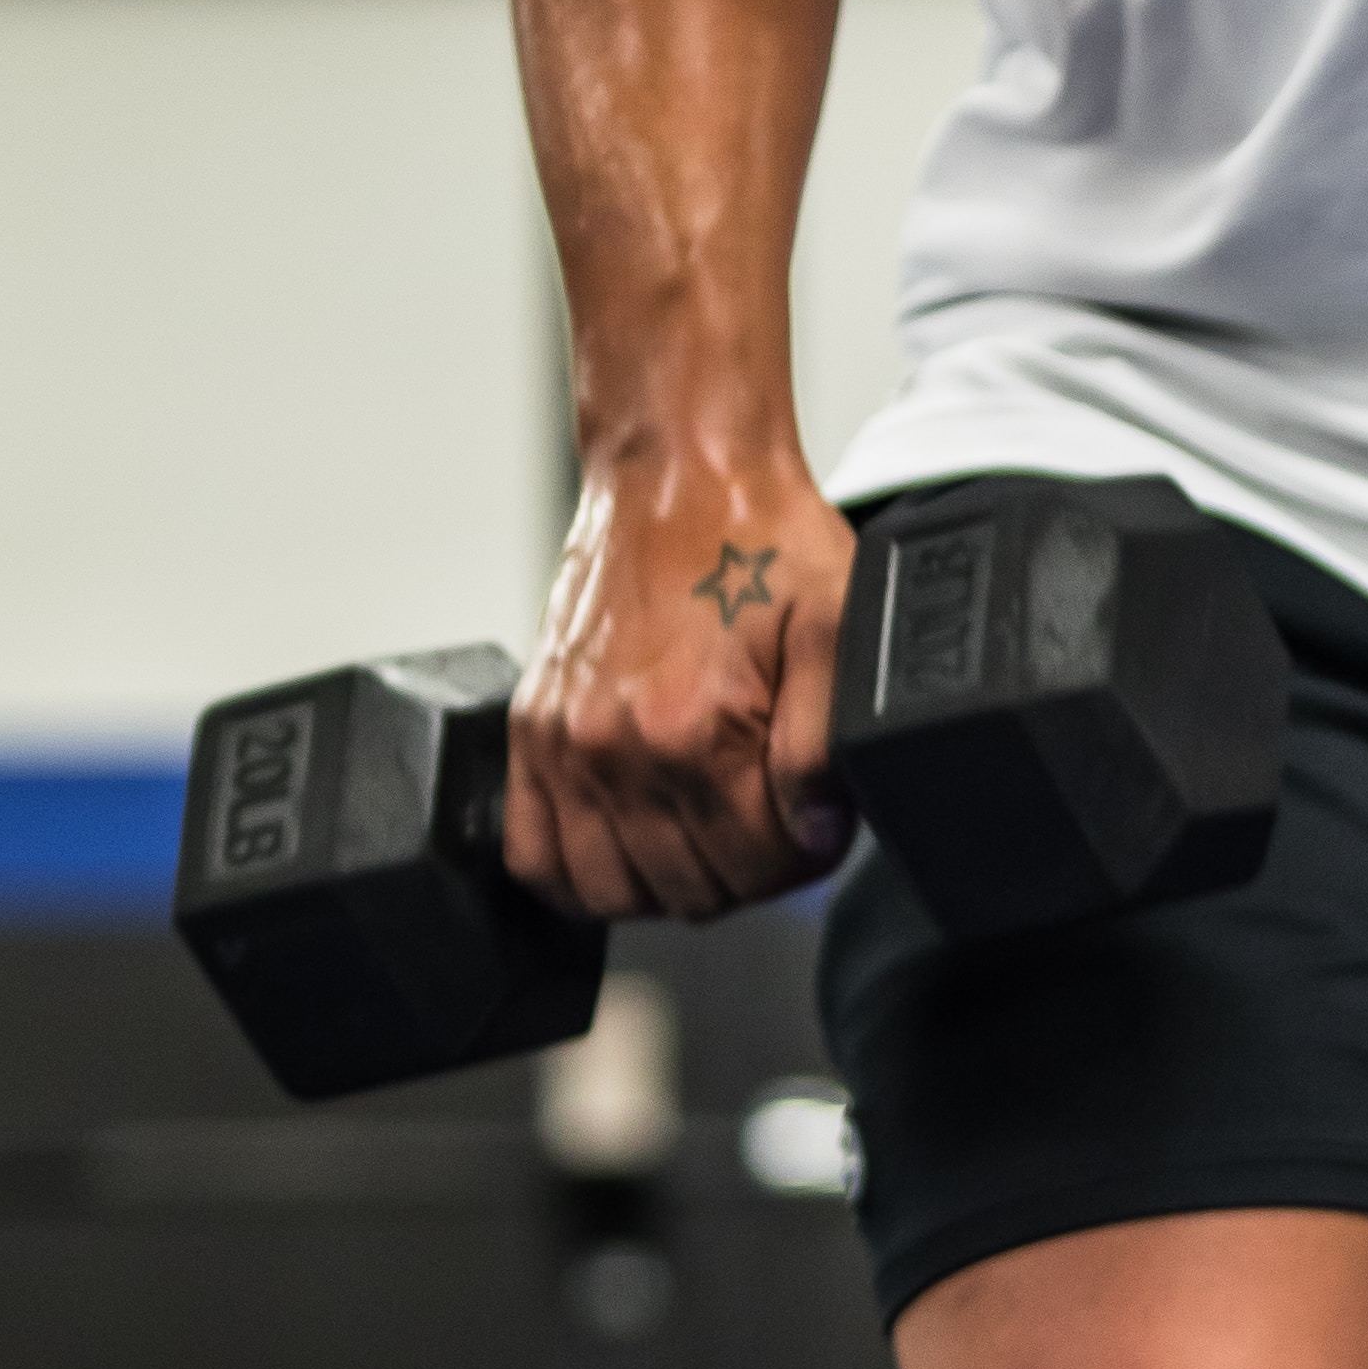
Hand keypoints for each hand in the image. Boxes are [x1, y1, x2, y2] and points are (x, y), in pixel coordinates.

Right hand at [506, 449, 854, 923]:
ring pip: (613, 893)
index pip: (758, 869)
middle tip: (769, 820)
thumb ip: (830, 742)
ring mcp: (564, 746)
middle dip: (747, 870)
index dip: (804, 856)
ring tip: (707, 832)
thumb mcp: (836, 628)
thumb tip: (815, 826)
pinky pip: (534, 858)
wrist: (678, 475)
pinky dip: (579, 874)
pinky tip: (628, 846)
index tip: (813, 821)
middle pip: (692, 891)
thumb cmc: (758, 541)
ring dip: (670, 882)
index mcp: (694, 730)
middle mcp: (616, 749)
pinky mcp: (530, 732)